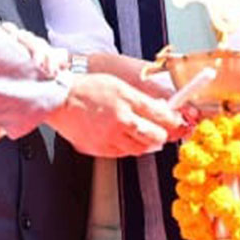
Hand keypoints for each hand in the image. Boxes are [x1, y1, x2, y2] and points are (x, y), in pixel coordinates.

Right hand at [44, 71, 181, 157]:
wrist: (60, 100)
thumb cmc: (88, 89)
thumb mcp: (120, 86)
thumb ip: (141, 100)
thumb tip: (162, 111)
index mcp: (127, 100)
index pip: (162, 116)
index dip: (175, 121)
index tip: (180, 123)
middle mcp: (120, 120)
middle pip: (155, 136)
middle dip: (163, 134)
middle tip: (163, 131)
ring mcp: (109, 137)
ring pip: (140, 149)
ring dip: (146, 143)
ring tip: (141, 133)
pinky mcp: (99, 149)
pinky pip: (122, 153)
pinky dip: (127, 147)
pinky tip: (123, 137)